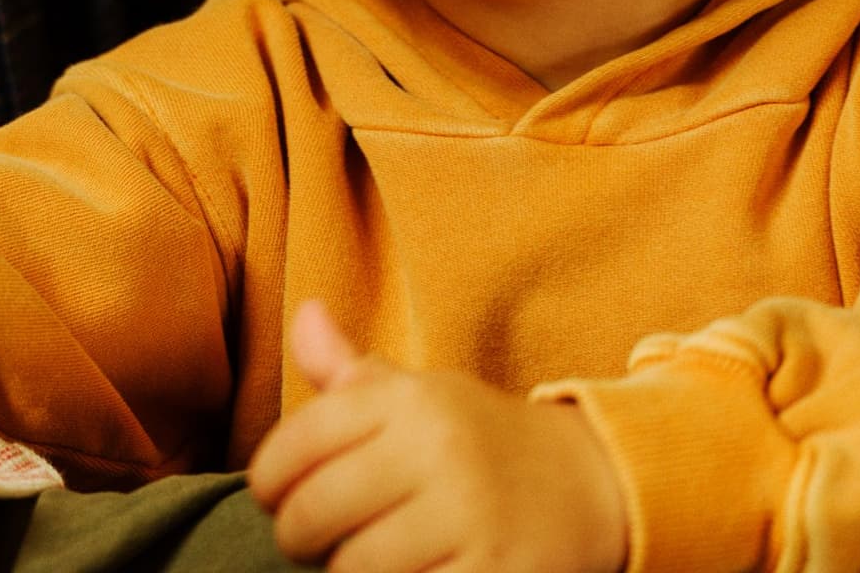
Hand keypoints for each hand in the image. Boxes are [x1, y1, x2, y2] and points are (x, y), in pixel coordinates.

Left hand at [248, 301, 627, 572]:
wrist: (591, 484)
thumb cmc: (477, 442)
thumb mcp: (419, 396)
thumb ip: (350, 371)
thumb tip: (306, 314)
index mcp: (411, 399)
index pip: (299, 441)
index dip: (268, 478)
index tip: (274, 494)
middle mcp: (439, 448)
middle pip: (316, 510)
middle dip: (297, 535)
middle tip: (309, 539)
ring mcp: (471, 515)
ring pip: (357, 567)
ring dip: (345, 571)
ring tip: (362, 557)